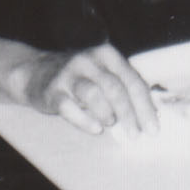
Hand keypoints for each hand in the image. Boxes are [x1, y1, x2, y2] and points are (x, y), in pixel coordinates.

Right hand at [15, 43, 157, 137]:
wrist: (36, 73)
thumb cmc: (79, 78)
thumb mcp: (101, 74)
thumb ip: (123, 88)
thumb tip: (149, 116)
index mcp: (107, 55)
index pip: (132, 80)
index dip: (145, 106)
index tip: (153, 128)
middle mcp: (89, 60)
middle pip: (115, 88)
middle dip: (129, 114)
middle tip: (135, 135)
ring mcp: (69, 74)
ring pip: (93, 93)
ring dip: (107, 113)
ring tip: (110, 124)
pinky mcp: (52, 91)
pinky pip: (69, 107)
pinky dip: (84, 120)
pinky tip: (95, 128)